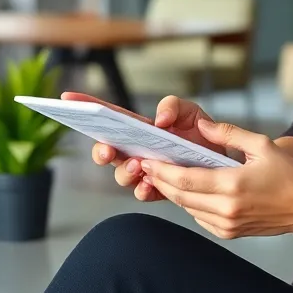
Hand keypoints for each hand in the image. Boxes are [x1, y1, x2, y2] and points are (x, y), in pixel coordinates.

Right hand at [67, 92, 220, 203]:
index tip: (67, 100)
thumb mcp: (190, 112)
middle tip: (110, 150)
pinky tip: (150, 186)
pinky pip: (143, 193)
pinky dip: (144, 190)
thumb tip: (159, 120)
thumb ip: (174, 106)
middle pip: (106, 150)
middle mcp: (137, 149)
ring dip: (125, 172)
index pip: (109, 116)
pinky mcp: (159, 189)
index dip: (86, 106)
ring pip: (122, 175)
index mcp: (140, 128)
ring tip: (139, 166)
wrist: (225, 160)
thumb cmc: (204, 134)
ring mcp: (145, 171)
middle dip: (101, 152)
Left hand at [140, 117, 292, 239]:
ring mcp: (227, 225)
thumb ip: (228, 133)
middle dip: (160, 180)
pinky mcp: (230, 233)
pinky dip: (189, 204)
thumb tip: (202, 124)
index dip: (162, 171)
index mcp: (232, 185)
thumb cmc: (288, 174)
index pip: (186, 180)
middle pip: (181, 196)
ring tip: (161, 176)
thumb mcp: (261, 145)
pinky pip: (199, 218)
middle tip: (146, 166)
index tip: (148, 160)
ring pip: (187, 209)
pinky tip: (186, 191)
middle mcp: (226, 209)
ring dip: (172, 193)